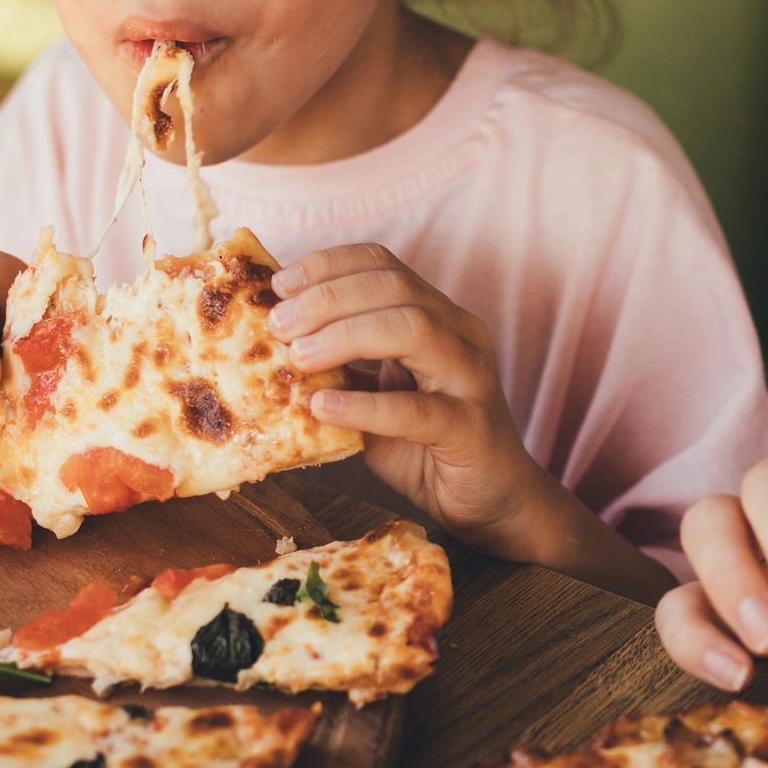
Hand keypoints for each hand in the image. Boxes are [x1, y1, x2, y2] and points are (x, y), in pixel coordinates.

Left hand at [269, 244, 565, 559]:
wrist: (492, 503)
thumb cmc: (428, 448)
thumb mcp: (376, 396)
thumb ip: (343, 367)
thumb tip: (275, 344)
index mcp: (438, 317)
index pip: (383, 264)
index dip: (328, 265)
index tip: (279, 285)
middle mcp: (460, 334)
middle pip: (394, 287)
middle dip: (328, 298)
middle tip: (278, 325)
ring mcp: (472, 378)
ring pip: (413, 330)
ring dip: (345, 335)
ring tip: (298, 357)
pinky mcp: (472, 429)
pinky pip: (417, 410)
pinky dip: (365, 406)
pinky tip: (324, 407)